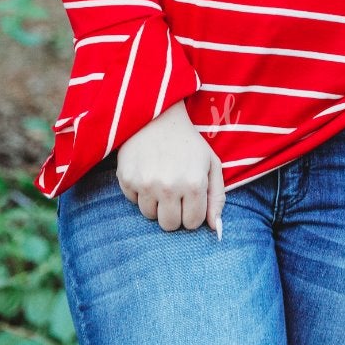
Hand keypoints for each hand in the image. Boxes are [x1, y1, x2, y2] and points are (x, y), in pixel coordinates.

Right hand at [116, 101, 225, 233]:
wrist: (157, 115)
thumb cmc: (188, 142)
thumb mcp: (211, 164)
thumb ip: (217, 197)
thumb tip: (216, 228)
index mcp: (194, 183)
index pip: (192, 223)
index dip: (192, 212)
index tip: (189, 199)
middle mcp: (170, 187)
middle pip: (169, 225)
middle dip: (173, 213)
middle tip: (174, 193)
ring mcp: (146, 183)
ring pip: (150, 215)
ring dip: (155, 203)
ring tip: (160, 179)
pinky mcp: (127, 179)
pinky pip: (133, 201)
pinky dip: (140, 192)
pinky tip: (146, 172)